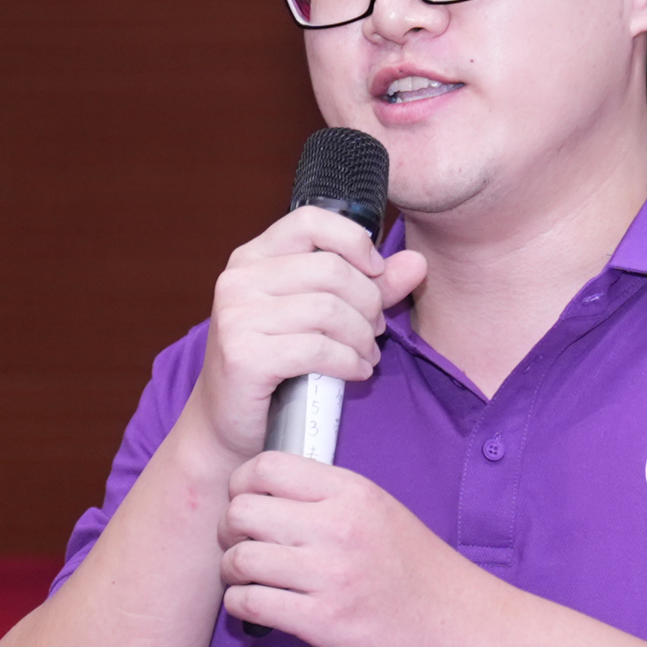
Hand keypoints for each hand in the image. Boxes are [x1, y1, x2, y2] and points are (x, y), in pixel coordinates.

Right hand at [185, 208, 428, 473]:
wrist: (229, 425)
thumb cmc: (276, 367)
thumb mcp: (320, 317)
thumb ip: (368, 287)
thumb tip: (417, 262)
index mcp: (253, 258)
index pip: (311, 221)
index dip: (355, 242)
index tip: (375, 273)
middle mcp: (239, 279)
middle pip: (331, 269)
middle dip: (368, 302)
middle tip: (375, 330)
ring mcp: (237, 316)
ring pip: (329, 310)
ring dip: (362, 337)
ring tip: (366, 354)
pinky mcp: (244, 355)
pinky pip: (318, 349)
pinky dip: (349, 362)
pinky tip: (356, 372)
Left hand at [221, 454, 490, 646]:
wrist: (464, 629)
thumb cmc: (420, 572)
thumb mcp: (382, 512)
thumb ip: (329, 496)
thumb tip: (266, 490)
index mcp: (353, 492)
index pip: (266, 466)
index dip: (242, 485)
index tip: (248, 504)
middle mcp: (339, 527)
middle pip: (242, 510)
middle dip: (229, 530)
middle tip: (242, 546)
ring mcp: (330, 576)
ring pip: (240, 558)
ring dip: (232, 572)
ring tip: (249, 580)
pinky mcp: (324, 623)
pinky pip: (250, 604)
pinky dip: (241, 605)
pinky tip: (257, 607)